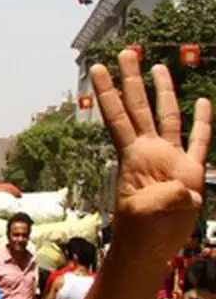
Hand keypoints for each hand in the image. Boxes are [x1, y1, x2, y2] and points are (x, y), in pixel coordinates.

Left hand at [91, 53, 210, 256]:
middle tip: (125, 51)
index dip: (107, 92)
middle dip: (132, 79)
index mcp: (132, 156)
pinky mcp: (191, 172)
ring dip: (164, 91)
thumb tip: (186, 188)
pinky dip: (202, 122)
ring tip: (158, 66)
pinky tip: (202, 101)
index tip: (96, 68)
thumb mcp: (145, 213)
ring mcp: (170, 158)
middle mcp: (149, 150)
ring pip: (167, 116)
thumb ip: (163, 197)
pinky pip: (198, 141)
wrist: (151, 247)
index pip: (117, 116)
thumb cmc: (140, 230)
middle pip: (139, 106)